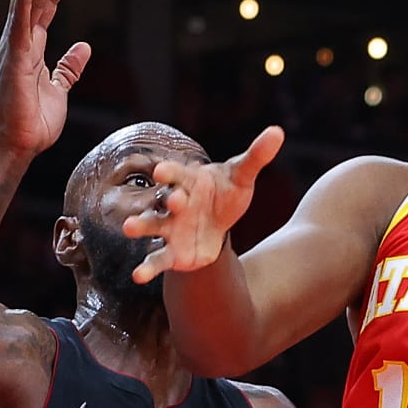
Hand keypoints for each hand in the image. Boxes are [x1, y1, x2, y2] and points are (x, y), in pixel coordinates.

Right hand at [0, 0, 91, 159]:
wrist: (21, 144)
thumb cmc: (35, 119)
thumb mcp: (60, 87)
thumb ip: (70, 66)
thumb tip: (84, 47)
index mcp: (31, 44)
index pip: (47, 2)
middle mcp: (20, 39)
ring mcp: (14, 46)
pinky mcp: (13, 58)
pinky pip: (18, 23)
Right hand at [121, 125, 283, 283]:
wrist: (217, 225)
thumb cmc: (225, 194)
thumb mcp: (242, 176)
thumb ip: (256, 156)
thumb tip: (278, 131)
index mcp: (188, 181)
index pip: (177, 173)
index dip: (170, 172)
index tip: (162, 170)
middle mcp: (174, 203)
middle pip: (166, 199)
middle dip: (168, 200)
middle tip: (174, 199)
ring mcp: (170, 227)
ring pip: (152, 225)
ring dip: (140, 226)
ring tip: (128, 228)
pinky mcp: (172, 252)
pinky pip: (157, 259)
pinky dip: (147, 267)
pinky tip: (138, 276)